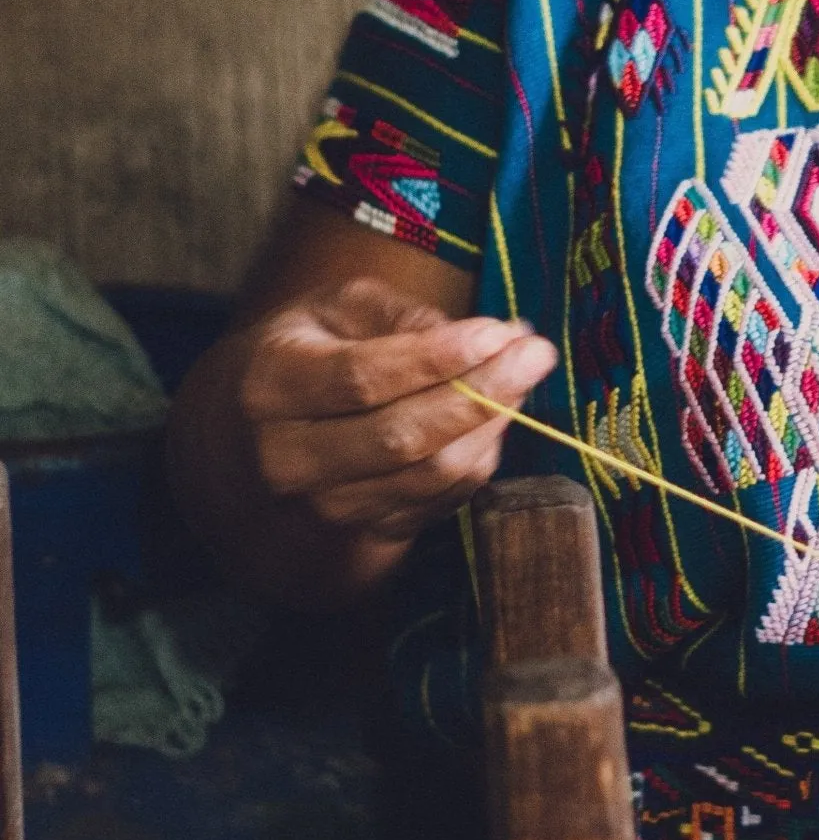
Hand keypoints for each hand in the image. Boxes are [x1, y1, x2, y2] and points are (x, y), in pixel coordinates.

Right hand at [237, 276, 556, 540]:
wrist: (262, 438)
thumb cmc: (310, 354)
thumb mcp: (334, 310)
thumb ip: (397, 313)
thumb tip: (479, 337)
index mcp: (270, 386)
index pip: (360, 378)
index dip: (436, 358)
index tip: (499, 332)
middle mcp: (291, 457)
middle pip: (402, 436)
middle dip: (481, 393)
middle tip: (536, 354)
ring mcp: (330, 504)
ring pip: (431, 474)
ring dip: (492, 425)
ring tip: (525, 375)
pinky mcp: (371, 530)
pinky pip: (445, 498)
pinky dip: (483, 456)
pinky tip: (498, 416)